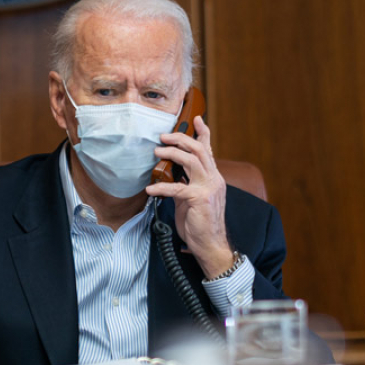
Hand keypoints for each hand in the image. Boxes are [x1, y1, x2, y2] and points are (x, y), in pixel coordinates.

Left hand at [145, 115, 233, 277]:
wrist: (211, 245)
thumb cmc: (200, 223)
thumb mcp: (193, 199)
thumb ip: (186, 184)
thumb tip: (171, 175)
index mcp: (213, 178)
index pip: (209, 150)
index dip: (203, 133)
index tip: (196, 119)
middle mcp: (214, 179)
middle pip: (199, 150)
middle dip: (181, 138)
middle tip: (164, 136)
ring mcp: (208, 188)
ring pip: (192, 160)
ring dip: (172, 153)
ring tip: (157, 151)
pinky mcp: (199, 199)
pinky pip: (177, 188)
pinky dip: (162, 187)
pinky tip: (150, 189)